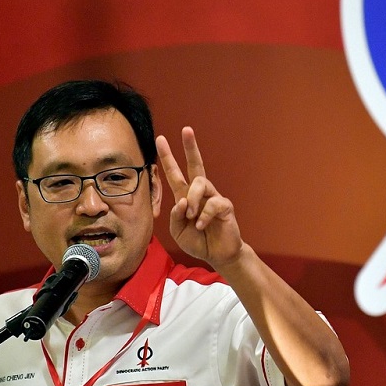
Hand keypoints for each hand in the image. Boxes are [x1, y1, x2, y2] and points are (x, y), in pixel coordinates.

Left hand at [155, 127, 244, 268]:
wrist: (218, 255)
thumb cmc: (198, 241)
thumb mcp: (178, 232)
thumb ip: (175, 217)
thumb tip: (182, 201)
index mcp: (186, 197)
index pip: (174, 173)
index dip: (167, 157)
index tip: (160, 139)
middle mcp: (200, 193)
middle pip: (196, 165)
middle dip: (190, 147)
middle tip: (186, 130)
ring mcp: (213, 198)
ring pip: (200, 183)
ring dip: (192, 199)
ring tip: (191, 216)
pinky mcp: (225, 207)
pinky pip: (212, 203)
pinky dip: (203, 216)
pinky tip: (201, 226)